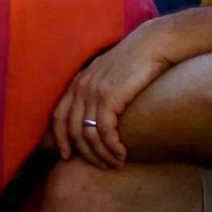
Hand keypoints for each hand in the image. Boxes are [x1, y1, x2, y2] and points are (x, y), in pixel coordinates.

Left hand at [49, 20, 173, 168]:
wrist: (153, 45)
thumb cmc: (137, 63)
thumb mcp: (111, 77)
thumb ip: (100, 93)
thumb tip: (101, 117)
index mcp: (78, 82)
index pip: (58, 116)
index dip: (60, 139)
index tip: (67, 157)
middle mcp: (81, 86)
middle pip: (72, 131)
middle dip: (85, 154)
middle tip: (101, 166)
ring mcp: (93, 91)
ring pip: (88, 135)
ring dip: (101, 155)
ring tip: (116, 163)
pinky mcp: (109, 96)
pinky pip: (103, 131)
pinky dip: (111, 148)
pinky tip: (122, 154)